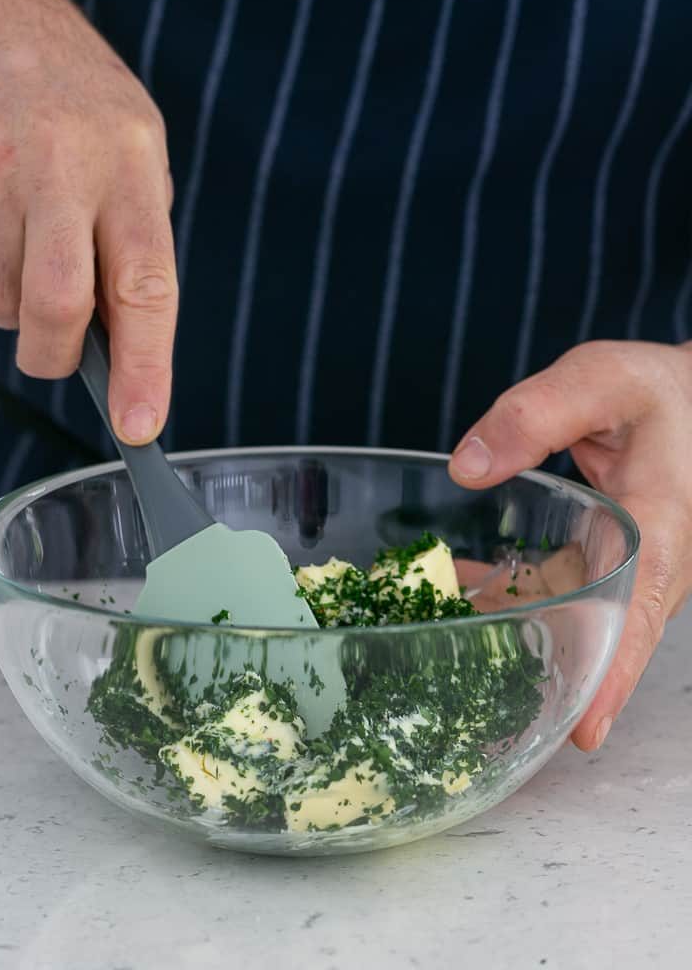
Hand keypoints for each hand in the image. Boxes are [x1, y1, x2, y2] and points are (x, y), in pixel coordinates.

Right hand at [0, 0, 175, 443]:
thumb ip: (134, 244)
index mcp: (130, 163)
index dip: (146, 367)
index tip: (141, 427)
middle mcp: (59, 164)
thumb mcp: (138, 154)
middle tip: (59, 352)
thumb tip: (119, 348)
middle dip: (55, 353)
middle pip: (54, 306)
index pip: (144, 286)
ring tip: (25, 239)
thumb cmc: (77, 103)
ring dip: (13, 302)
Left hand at [448, 340, 691, 749]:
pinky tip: (450, 594)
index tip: (587, 731)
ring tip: (444, 664)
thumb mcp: (601, 381)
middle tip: (487, 720)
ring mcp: (620, 570)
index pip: (641, 616)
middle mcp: (644, 566)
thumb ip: (537, 415)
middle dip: (549, 680)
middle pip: (601, 641)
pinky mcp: (597, 562)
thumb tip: (467, 468)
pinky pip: (550, 595)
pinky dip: (504, 601)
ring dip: (513, 645)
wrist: (687, 402)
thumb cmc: (659, 391)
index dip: (616, 675)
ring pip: (569, 625)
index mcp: (659, 531)